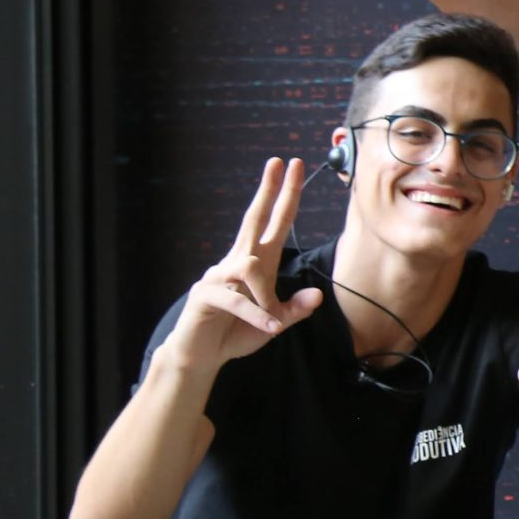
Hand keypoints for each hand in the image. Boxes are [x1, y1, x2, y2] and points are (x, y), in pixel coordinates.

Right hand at [166, 158, 323, 370]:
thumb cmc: (236, 333)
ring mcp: (218, 276)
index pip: (274, 223)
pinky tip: (268, 328)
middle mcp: (237, 263)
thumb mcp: (274, 323)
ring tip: (272, 321)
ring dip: (267, 296)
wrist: (201, 356)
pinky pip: (236, 299)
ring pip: (250, 266)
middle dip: (268, 190)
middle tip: (279, 162)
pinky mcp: (204, 294)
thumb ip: (294, 310)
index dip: (285, 196)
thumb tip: (317, 295)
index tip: (293, 166)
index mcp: (257, 263)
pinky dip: (255, 315)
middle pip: (253, 219)